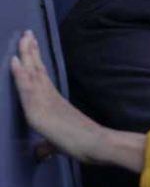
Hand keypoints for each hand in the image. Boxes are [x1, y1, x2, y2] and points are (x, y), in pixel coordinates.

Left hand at [11, 31, 99, 162]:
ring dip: (25, 55)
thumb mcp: (58, 143)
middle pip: (36, 69)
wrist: (96, 144)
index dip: (34, 60)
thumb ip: (47, 146)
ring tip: (22, 38)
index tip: (31, 43)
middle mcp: (49, 97)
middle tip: (27, 33)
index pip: (41, 76)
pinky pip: (27, 89)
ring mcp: (44, 102)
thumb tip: (41, 153)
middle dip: (30, 51)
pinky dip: (19, 74)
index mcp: (54, 101)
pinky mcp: (38, 111)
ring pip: (31, 73)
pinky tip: (15, 60)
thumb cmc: (83, 143)